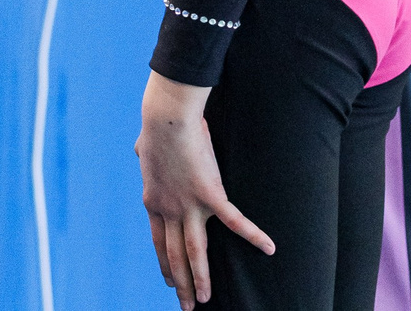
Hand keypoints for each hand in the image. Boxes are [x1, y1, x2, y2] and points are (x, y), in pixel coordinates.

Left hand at [138, 73, 271, 306]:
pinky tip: (269, 248)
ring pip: (195, 252)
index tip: (169, 281)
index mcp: (153, 201)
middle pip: (175, 255)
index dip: (165, 263)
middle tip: (188, 305)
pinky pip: (235, 222)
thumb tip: (141, 148)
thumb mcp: (144, 147)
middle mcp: (168, 210)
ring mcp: (188, 206)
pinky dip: (254, 235)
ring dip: (201, 278)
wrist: (166, 118)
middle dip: (182, 283)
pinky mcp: (210, 196)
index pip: (159, 242)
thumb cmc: (156, 127)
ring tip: (206, 300)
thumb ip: (145, 155)